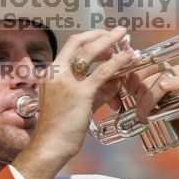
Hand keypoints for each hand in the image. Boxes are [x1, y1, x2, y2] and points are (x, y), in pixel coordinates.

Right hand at [13, 27, 133, 178]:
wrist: (49, 147)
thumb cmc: (58, 131)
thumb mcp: (75, 106)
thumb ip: (93, 92)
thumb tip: (113, 84)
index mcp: (51, 74)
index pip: (71, 45)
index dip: (90, 37)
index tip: (105, 37)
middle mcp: (56, 73)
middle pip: (79, 42)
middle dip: (101, 34)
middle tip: (119, 32)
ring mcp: (67, 82)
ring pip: (91, 53)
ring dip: (110, 42)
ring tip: (126, 40)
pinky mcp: (80, 94)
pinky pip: (102, 72)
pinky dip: (118, 62)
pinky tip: (128, 57)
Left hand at [125, 64, 178, 178]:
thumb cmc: (167, 119)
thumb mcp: (147, 104)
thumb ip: (134, 94)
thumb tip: (112, 87)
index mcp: (160, 70)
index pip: (141, 64)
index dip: (131, 77)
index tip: (127, 93)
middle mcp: (172, 70)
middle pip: (148, 72)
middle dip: (138, 92)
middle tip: (138, 110)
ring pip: (159, 79)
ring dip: (148, 98)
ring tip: (145, 114)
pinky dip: (170, 84)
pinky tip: (164, 87)